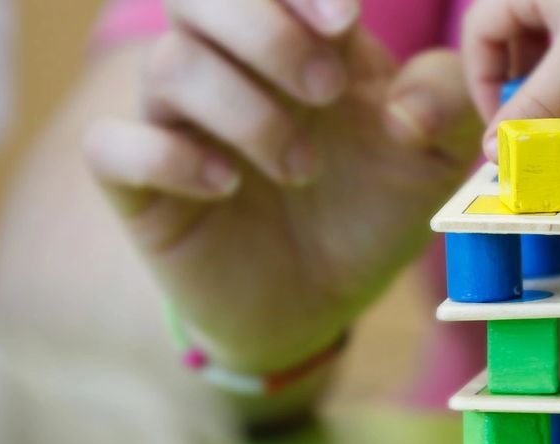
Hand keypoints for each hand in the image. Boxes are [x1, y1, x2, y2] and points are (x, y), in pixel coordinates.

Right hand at [82, 0, 480, 372]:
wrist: (322, 300)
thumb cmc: (372, 211)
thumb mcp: (436, 161)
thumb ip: (447, 107)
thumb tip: (409, 106)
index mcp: (299, 40)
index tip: (343, 21)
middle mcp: (228, 67)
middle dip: (265, 31)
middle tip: (327, 90)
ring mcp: (178, 122)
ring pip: (167, 66)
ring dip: (243, 111)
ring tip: (302, 168)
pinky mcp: (142, 187)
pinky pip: (111, 145)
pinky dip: (165, 157)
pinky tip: (225, 185)